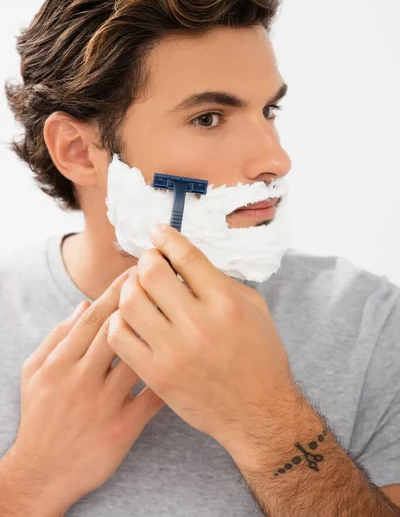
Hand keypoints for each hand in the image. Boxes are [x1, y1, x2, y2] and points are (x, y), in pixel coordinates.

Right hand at [9, 268, 163, 512]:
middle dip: (141, 300)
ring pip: (137, 358)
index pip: (93, 317)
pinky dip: (167, 375)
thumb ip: (58, 336)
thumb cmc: (41, 416)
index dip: (116, 290)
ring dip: (158, 332)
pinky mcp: (122, 428)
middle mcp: (81, 379)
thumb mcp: (36, 372)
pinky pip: (151, 397)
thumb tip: (84, 305)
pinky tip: (183, 355)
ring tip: (179, 309)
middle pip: (116, 329)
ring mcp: (103, 404)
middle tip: (162, 277)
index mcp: (60, 362)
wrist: (44, 471)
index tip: (135, 270)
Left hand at [107, 224, 297, 460]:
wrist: (259, 413)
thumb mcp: (255, 309)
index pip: (186, 256)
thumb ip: (222, 281)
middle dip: (147, 260)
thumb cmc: (260, 357)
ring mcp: (173, 351)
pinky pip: (119, 336)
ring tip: (139, 290)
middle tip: (150, 264)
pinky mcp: (156, 375)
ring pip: (129, 301)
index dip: (166, 237)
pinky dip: (119, 320)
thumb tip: (185, 260)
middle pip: (151, 273)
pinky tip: (131, 319)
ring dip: (130, 288)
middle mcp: (198, 324)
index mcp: (226, 303)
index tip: (158, 232)